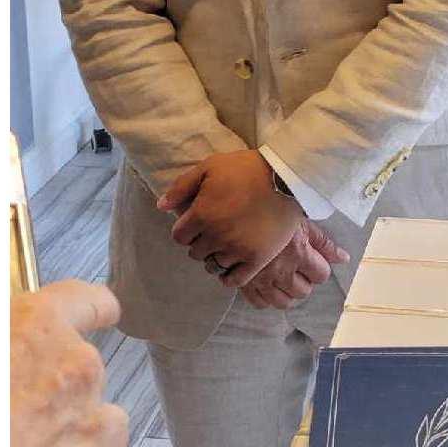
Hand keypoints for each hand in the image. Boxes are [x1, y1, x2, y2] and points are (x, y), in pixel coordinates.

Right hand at [11, 280, 150, 446]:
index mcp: (38, 330)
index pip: (83, 300)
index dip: (93, 307)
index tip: (101, 309)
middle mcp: (77, 371)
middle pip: (89, 375)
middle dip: (59, 397)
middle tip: (17, 420)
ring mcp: (92, 429)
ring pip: (109, 427)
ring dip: (84, 441)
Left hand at [157, 149, 301, 285]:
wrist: (286, 178)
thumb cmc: (246, 169)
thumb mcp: (209, 166)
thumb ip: (181, 187)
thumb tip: (161, 206)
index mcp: (201, 215)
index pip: (179, 237)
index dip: (185, 229)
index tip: (195, 223)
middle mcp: (216, 236)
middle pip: (195, 252)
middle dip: (200, 242)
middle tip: (212, 232)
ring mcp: (237, 250)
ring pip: (213, 266)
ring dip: (214, 257)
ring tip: (223, 247)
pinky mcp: (257, 259)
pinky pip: (235, 280)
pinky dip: (230, 276)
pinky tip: (232, 265)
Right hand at [228, 220, 350, 309]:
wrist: (236, 207)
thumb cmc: (272, 210)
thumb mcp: (301, 221)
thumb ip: (323, 243)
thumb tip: (344, 259)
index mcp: (298, 253)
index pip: (321, 275)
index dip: (320, 269)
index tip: (312, 261)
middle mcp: (281, 270)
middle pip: (303, 292)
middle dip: (304, 281)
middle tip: (297, 268)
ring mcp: (261, 279)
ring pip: (282, 302)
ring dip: (286, 293)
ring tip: (283, 279)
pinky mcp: (243, 282)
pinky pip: (259, 303)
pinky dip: (265, 297)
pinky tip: (266, 283)